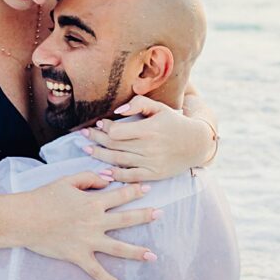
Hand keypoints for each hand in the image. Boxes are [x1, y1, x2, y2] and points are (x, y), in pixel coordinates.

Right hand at [22, 171, 161, 279]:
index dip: (135, 190)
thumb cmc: (43, 197)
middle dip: (145, 216)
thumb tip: (107, 181)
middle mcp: (95, 221)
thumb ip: (89, 178)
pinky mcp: (79, 256)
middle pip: (126, 219)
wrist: (25, 218)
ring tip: (153, 256)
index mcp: (93, 202)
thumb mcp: (66, 181)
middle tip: (161, 214)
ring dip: (137, 252)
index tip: (148, 188)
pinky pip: (96, 271)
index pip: (120, 195)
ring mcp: (89, 240)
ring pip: (118, 247)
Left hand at [80, 95, 216, 181]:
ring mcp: (150, 162)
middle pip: (114, 145)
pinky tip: (103, 171)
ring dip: (99, 155)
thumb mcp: (159, 107)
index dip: (105, 127)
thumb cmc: (174, 122)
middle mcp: (149, 147)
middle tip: (83, 135)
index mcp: (149, 129)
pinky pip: (130, 176)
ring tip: (86, 149)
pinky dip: (115, 175)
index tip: (98, 123)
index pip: (117, 131)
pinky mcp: (153, 174)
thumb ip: (138, 104)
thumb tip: (117, 110)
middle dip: (96, 139)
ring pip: (118, 160)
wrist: (196, 144)